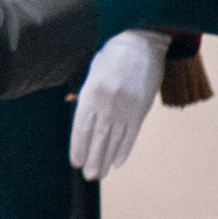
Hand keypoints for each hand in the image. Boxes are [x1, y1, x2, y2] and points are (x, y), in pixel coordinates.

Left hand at [70, 29, 169, 179]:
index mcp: (91, 92)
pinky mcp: (141, 110)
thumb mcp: (94, 72)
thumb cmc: (113, 55)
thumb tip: (84, 118)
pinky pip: (131, 135)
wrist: (141, 43)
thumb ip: (89, 96)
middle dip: (92, 159)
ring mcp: (125, 108)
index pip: (81, 127)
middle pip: (98, 138)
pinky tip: (117, 163)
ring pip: (114, 140)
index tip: (76, 162)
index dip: (78, 146)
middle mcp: (107, 103)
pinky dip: (124, 150)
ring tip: (100, 175)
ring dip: (106, 160)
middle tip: (88, 175)